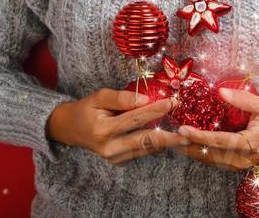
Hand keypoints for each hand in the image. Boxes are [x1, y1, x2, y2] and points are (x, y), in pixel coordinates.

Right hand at [45, 88, 184, 163]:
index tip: (173, 102)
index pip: (134, 119)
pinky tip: (170, 139)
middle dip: (168, 136)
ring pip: (146, 149)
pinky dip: (156, 145)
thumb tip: (144, 98)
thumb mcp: (98, 97)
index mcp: (102, 130)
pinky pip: (142, 152)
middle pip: (144, 141)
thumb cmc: (87, 109)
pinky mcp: (119, 161)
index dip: (155, 110)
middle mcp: (109, 147)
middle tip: (187, 132)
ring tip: (185, 135)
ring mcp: (114, 157)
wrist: (70, 129)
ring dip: (166, 142)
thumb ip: (120, 98)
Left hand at [173, 87, 258, 171]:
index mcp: (251, 144)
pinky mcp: (238, 165)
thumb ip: (242, 100)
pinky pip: (215, 161)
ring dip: (192, 151)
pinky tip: (190, 145)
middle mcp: (243, 158)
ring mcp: (241, 165)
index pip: (219, 141)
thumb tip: (220, 92)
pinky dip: (201, 153)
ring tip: (174, 141)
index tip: (182, 130)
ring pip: (210, 161)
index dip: (199, 136)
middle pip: (209, 155)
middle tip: (168, 136)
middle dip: (188, 146)